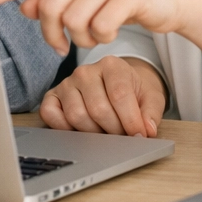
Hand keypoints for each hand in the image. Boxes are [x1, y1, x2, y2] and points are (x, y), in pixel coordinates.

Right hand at [42, 56, 165, 136]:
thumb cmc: (134, 92)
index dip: (131, 120)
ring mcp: (67, 83)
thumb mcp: (151, 97)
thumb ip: (152, 112)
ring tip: (105, 132)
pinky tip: (80, 131)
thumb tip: (147, 129)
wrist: (118, 85)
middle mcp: (86, 71)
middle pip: (98, 109)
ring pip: (76, 115)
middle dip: (114, 130)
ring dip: (93, 133)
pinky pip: (50, 114)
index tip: (139, 135)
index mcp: (112, 65)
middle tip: (122, 135)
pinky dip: (64, 128)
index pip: (119, 95)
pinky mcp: (52, 96)